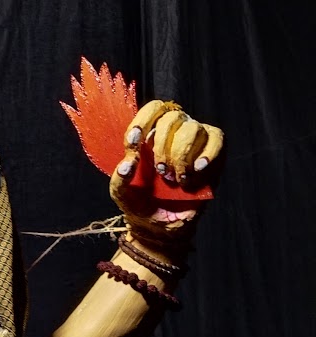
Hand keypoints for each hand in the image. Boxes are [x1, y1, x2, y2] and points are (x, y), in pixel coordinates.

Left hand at [110, 99, 222, 251]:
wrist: (163, 226)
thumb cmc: (140, 203)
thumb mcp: (121, 194)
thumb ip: (119, 178)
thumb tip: (129, 162)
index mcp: (150, 135)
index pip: (153, 109)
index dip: (144, 120)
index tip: (134, 142)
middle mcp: (174, 133)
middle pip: (172, 118)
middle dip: (163, 146)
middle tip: (161, 172)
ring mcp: (196, 142)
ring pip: (193, 128)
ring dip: (182, 154)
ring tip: (177, 179)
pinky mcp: (214, 155)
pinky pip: (217, 140)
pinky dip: (208, 154)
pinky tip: (197, 169)